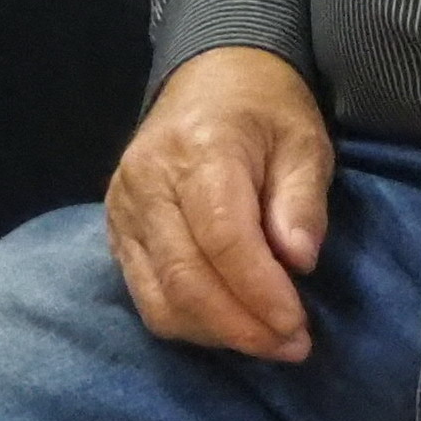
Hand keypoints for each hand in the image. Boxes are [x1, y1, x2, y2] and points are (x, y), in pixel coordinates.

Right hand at [104, 45, 336, 359]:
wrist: (209, 74)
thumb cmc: (265, 109)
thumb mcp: (304, 141)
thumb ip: (301, 200)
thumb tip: (298, 262)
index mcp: (198, 150)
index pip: (223, 239)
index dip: (260, 292)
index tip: (298, 326)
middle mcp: (148, 181)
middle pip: (186, 277)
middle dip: (242, 326)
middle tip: (292, 346)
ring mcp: (123, 207)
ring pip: (160, 297)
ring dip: (215, 333)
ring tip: (265, 340)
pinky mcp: (116, 228)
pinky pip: (145, 294)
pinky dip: (188, 321)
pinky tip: (228, 324)